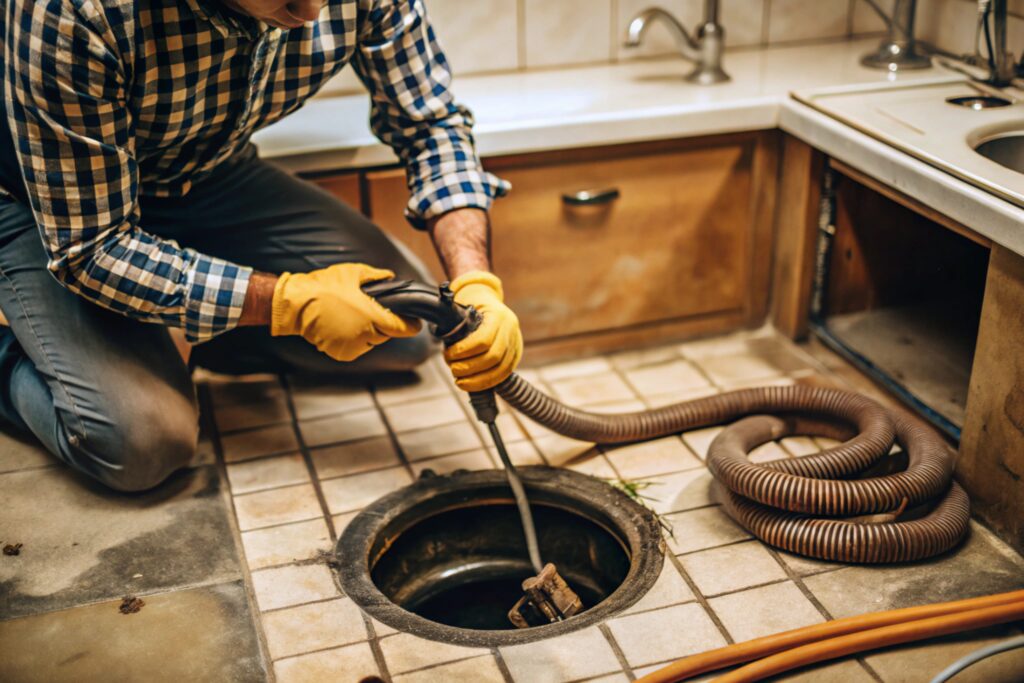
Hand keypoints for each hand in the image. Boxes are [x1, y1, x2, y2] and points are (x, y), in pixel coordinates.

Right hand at [271, 263, 420, 360]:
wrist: (296, 304)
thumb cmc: (324, 287)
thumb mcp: (354, 273)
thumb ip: (377, 277)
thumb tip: (392, 278)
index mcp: (372, 317)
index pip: (402, 328)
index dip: (410, 325)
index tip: (414, 322)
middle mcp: (364, 335)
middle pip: (387, 334)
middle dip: (384, 324)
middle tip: (372, 310)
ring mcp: (352, 346)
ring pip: (372, 342)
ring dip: (370, 332)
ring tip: (355, 316)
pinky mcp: (342, 354)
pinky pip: (357, 347)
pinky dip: (356, 339)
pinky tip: (346, 325)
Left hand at [444, 271, 522, 391]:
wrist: (491, 303)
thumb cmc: (474, 307)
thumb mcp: (466, 309)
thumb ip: (458, 326)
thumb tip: (446, 349)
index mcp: (498, 315)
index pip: (483, 339)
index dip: (464, 351)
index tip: (449, 355)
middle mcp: (510, 330)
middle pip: (493, 357)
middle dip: (470, 367)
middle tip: (453, 369)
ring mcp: (515, 343)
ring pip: (500, 369)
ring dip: (477, 379)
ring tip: (459, 381)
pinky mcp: (515, 355)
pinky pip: (503, 374)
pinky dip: (486, 382)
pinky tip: (471, 384)